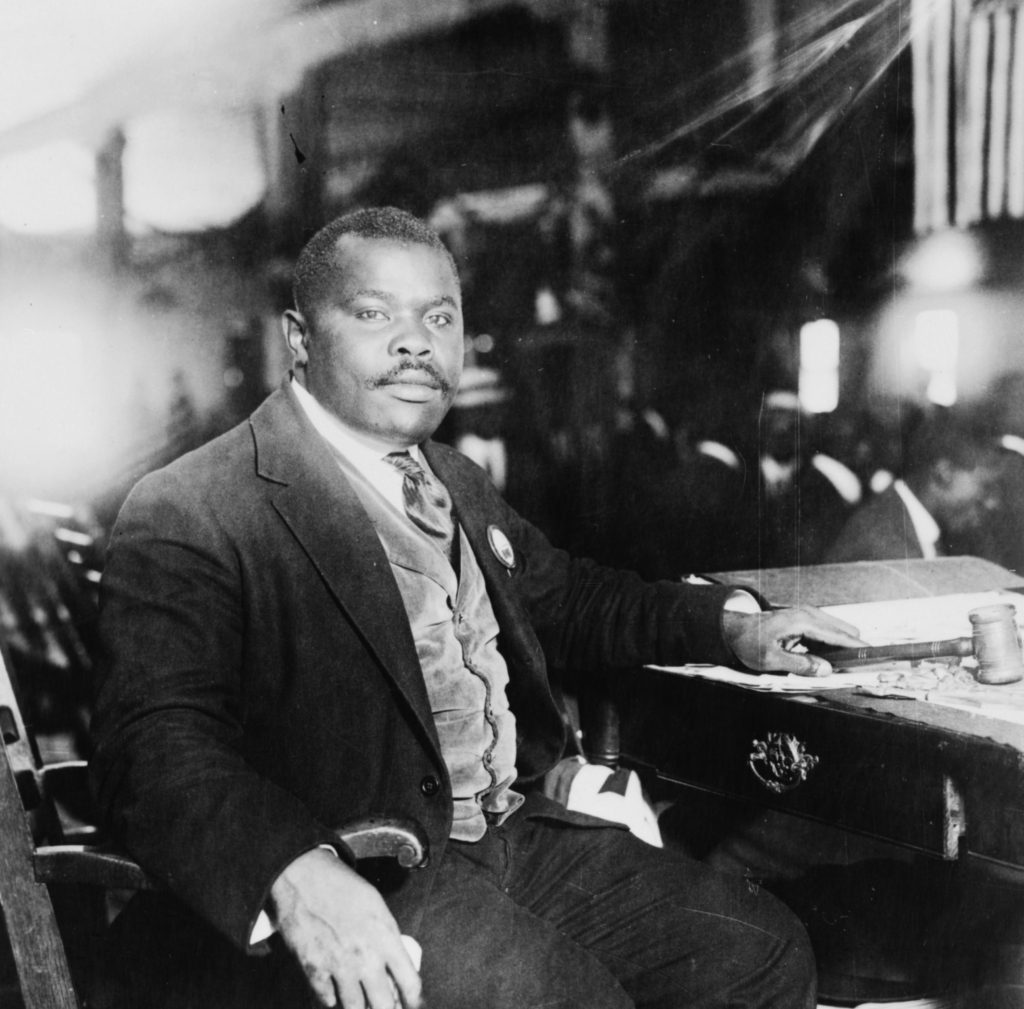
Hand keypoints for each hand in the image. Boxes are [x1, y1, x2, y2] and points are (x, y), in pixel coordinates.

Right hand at [269, 847, 422, 1007]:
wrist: (304, 876)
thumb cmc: (340, 886)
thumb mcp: (375, 905)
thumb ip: (386, 936)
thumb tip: (391, 965)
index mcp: (385, 935)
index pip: (410, 982)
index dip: (413, 1000)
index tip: (412, 1004)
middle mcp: (365, 955)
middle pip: (384, 1005)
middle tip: (384, 1006)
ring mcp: (339, 966)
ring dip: (359, 1008)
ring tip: (361, 1003)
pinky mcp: (313, 970)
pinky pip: (327, 1001)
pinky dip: (332, 1000)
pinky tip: (335, 993)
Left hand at [723, 605, 866, 676]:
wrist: (734, 629)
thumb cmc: (749, 643)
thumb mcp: (771, 660)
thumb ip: (800, 665)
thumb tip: (826, 669)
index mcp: (802, 622)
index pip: (838, 636)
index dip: (857, 648)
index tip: (874, 656)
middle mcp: (808, 614)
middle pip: (844, 630)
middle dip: (852, 649)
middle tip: (856, 670)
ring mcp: (807, 614)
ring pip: (837, 630)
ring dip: (841, 648)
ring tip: (843, 668)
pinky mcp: (805, 619)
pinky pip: (826, 631)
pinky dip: (831, 644)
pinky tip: (826, 660)